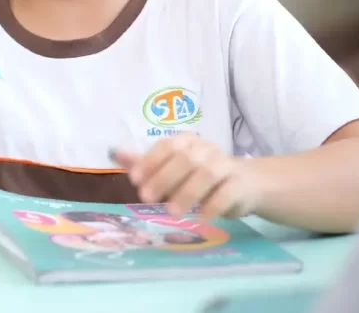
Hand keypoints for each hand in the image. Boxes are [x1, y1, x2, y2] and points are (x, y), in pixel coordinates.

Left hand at [113, 134, 260, 219]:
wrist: (244, 184)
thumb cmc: (198, 176)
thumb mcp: (170, 168)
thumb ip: (144, 163)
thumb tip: (114, 153)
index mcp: (186, 141)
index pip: (166, 146)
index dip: (149, 162)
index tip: (134, 180)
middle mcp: (206, 148)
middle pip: (185, 159)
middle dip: (163, 178)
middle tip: (146, 198)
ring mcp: (225, 164)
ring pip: (207, 173)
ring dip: (187, 193)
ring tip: (172, 212)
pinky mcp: (240, 184)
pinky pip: (227, 192)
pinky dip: (212, 205)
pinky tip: (201, 217)